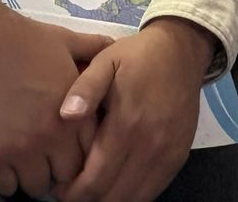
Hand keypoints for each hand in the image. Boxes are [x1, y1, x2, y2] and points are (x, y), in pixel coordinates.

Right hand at [0, 1, 115, 197]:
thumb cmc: (22, 39)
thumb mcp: (65, 40)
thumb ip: (94, 48)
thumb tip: (117, 46)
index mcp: (75, 112)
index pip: (92, 154)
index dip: (84, 154)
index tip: (72, 150)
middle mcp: (52, 136)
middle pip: (66, 177)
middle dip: (60, 170)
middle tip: (49, 159)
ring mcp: (21, 149)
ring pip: (37, 187)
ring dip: (34, 178)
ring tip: (27, 164)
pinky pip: (5, 188)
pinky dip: (7, 181)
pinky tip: (5, 166)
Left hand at [54, 17, 212, 201]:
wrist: (181, 51)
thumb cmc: (137, 56)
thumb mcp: (106, 60)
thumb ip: (85, 87)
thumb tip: (65, 114)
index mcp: (126, 124)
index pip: (94, 180)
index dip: (72, 193)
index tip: (57, 187)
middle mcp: (149, 146)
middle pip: (112, 197)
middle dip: (86, 200)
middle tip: (69, 191)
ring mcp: (167, 155)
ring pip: (134, 199)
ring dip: (108, 200)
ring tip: (90, 190)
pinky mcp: (179, 157)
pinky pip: (153, 191)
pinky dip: (131, 195)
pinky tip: (115, 185)